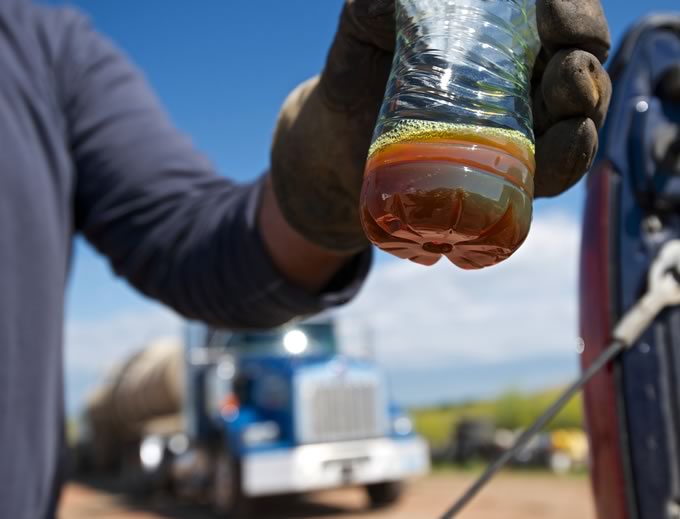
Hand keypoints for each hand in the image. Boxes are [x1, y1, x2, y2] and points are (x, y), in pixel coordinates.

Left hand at [269, 0, 612, 253]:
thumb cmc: (356, 74)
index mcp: (499, 31)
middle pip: (579, 67)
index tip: (554, 19)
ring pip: (576, 123)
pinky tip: (553, 168)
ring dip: (583, 125)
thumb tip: (397, 1)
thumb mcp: (363, 28)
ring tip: (569, 125)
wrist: (337, 144)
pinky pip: (548, 174)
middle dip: (583, 69)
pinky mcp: (505, 173)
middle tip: (564, 76)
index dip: (573, 12)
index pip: (558, 14)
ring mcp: (517, 126)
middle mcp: (520, 74)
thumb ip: (377, 4)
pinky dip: (562, 170)